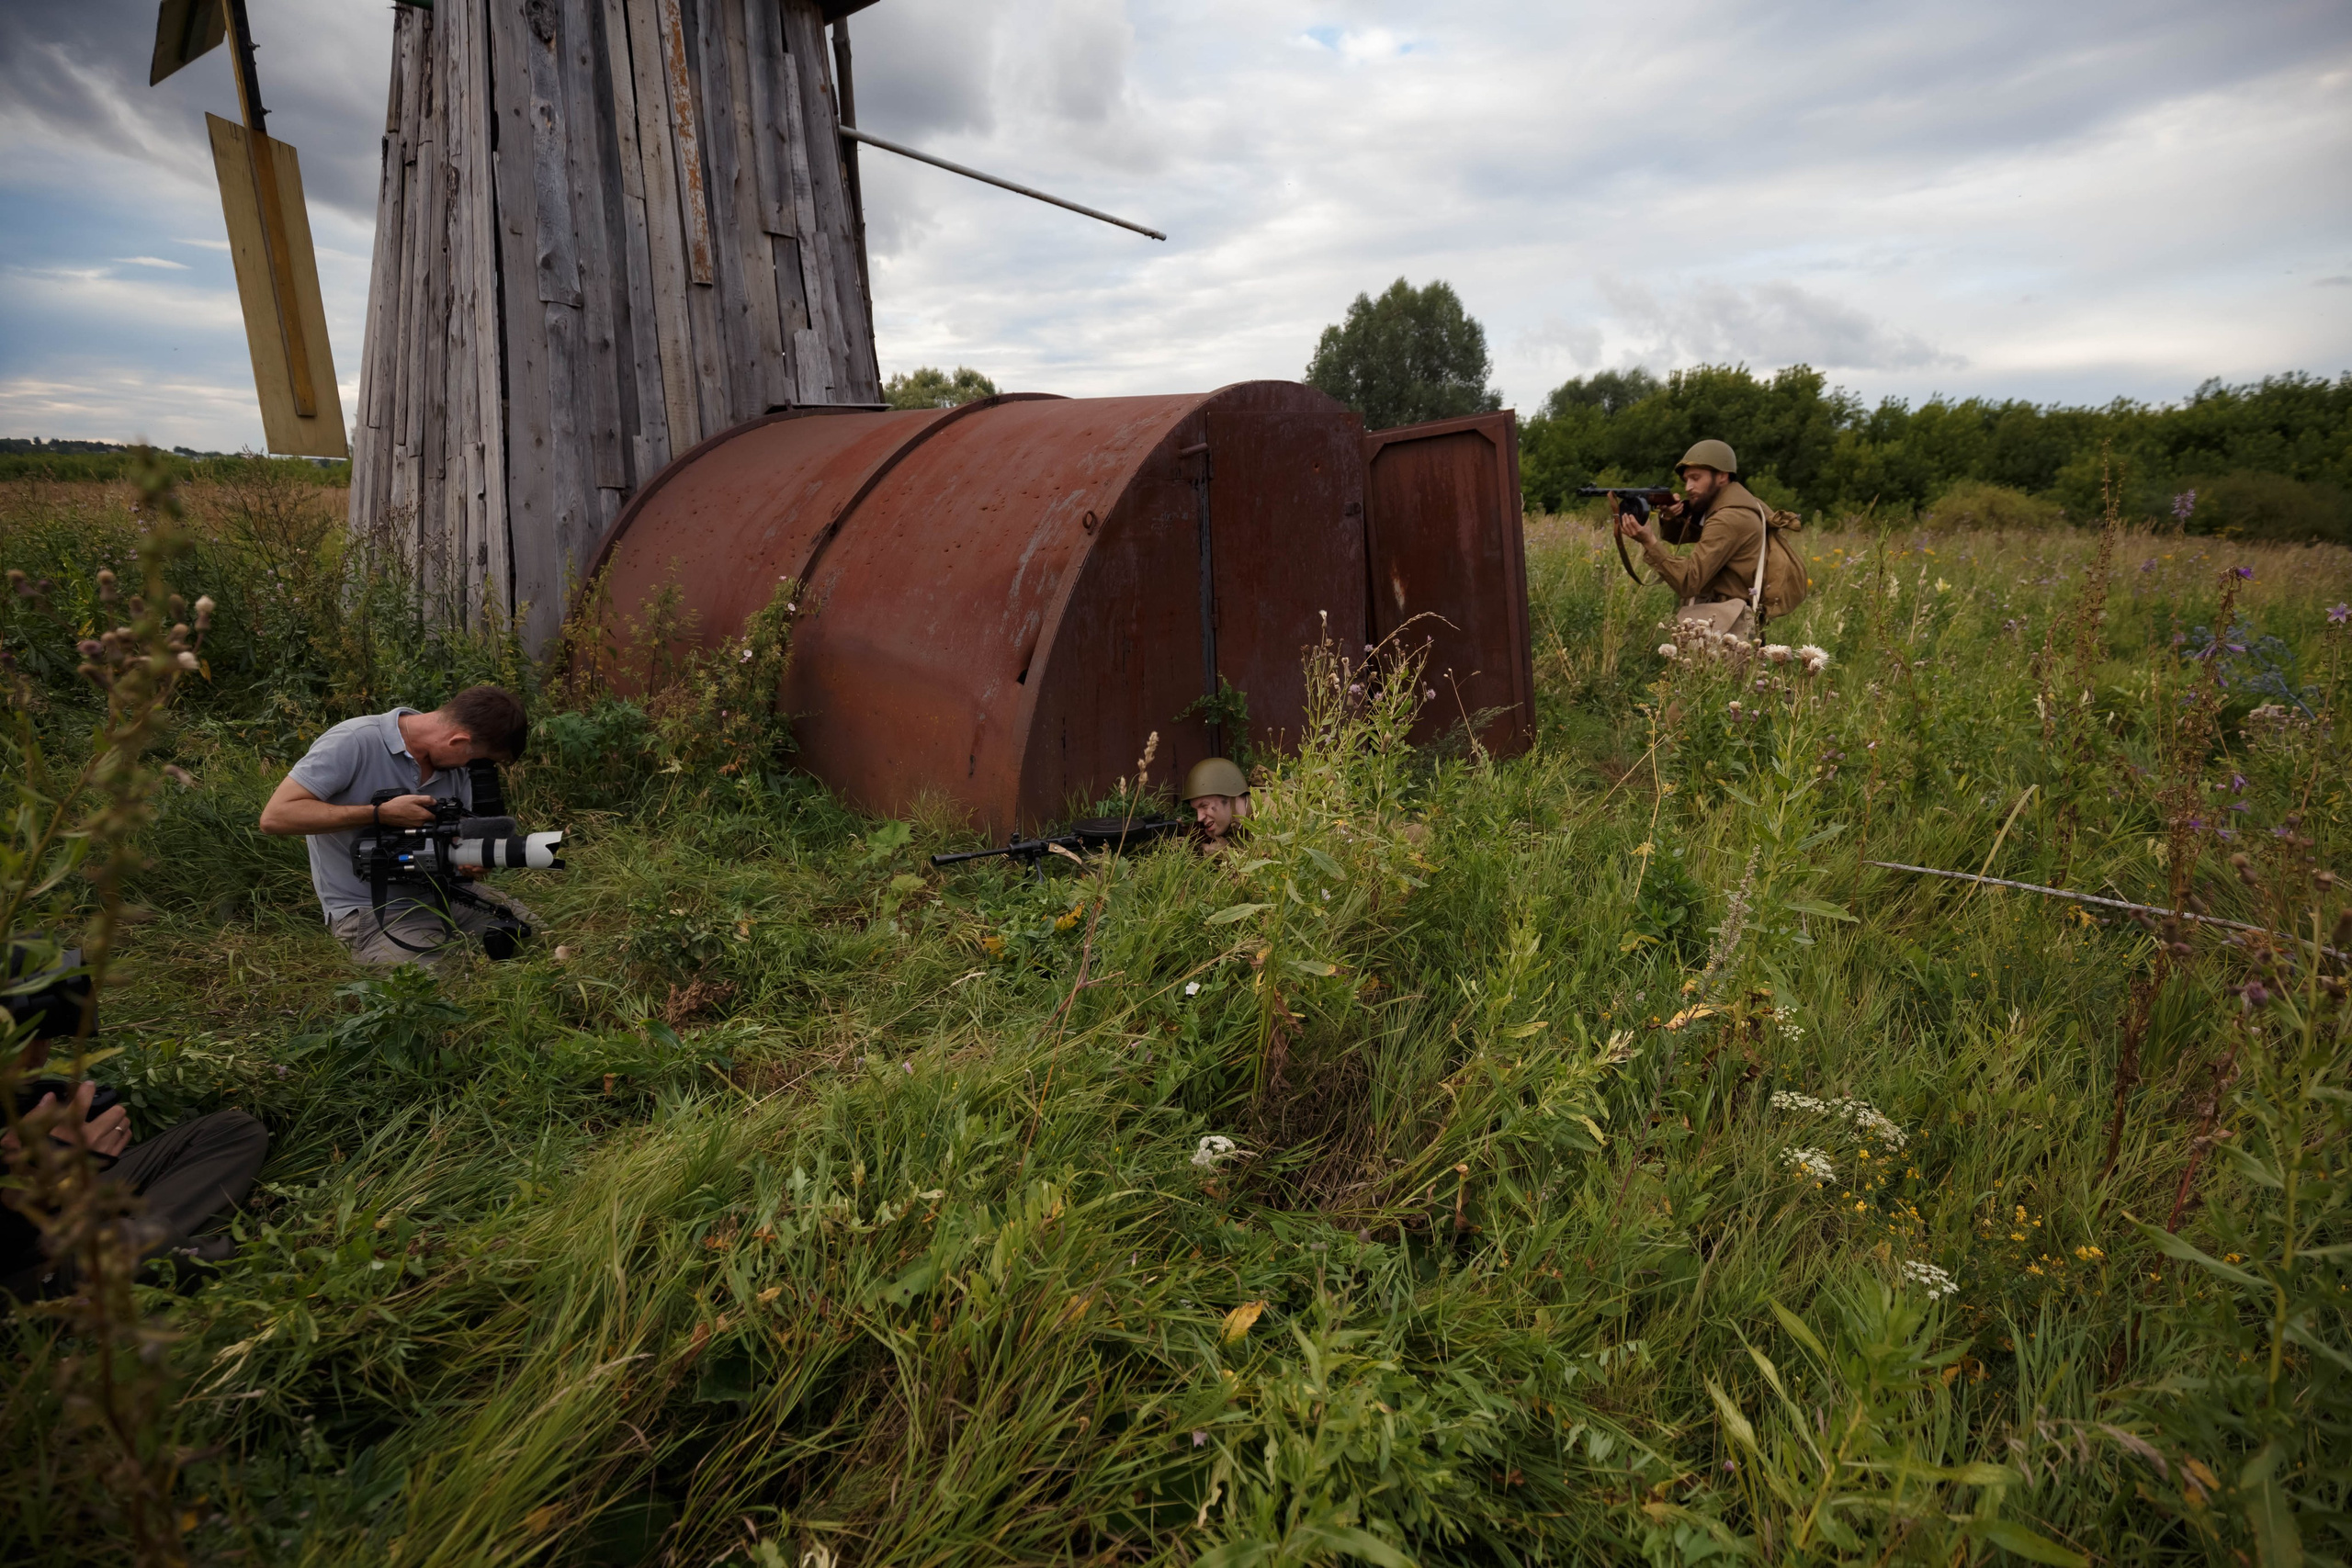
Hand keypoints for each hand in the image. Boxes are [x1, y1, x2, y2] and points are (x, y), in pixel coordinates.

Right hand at [2, 1083, 131, 1159]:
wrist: (46, 1184)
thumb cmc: (38, 1155)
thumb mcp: (32, 1134)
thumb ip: (41, 1114)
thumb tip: (50, 1096)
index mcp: (69, 1130)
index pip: (82, 1103)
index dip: (87, 1090)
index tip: (89, 1085)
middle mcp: (90, 1137)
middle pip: (116, 1111)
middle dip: (112, 1107)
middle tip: (105, 1108)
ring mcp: (103, 1148)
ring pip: (124, 1124)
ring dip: (119, 1120)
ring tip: (110, 1121)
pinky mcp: (110, 1158)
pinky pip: (126, 1138)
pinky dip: (123, 1132)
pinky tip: (114, 1132)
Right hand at [376, 793, 441, 827]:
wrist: (385, 813)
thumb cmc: (398, 806)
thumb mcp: (414, 798)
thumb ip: (427, 799)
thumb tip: (435, 801)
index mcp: (423, 816)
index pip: (436, 816)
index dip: (434, 811)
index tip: (431, 807)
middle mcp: (420, 823)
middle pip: (428, 819)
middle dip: (426, 812)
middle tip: (419, 806)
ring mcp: (414, 826)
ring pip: (421, 821)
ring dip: (418, 815)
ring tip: (411, 809)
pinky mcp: (408, 827)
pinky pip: (414, 823)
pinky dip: (413, 818)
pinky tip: (407, 813)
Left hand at [1615, 509, 1650, 544]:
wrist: (1647, 540)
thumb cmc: (1648, 532)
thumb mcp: (1648, 525)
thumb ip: (1646, 519)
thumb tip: (1643, 512)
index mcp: (1639, 529)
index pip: (1633, 522)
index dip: (1631, 517)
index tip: (1630, 514)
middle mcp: (1634, 532)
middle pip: (1628, 524)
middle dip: (1626, 518)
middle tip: (1625, 514)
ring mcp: (1631, 535)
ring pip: (1624, 527)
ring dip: (1623, 521)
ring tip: (1623, 516)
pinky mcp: (1629, 536)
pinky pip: (1623, 531)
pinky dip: (1621, 526)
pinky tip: (1621, 522)